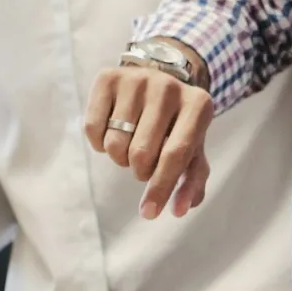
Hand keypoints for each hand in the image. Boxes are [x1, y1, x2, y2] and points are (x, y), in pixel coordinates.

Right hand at [84, 62, 213, 218]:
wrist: (159, 77)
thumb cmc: (177, 124)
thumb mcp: (193, 149)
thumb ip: (191, 181)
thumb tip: (179, 210)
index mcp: (198, 105)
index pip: (175, 155)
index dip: (161, 187)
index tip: (148, 213)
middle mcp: (168, 87)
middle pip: (141, 153)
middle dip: (139, 171)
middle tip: (144, 164)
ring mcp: (137, 78)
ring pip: (114, 144)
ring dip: (120, 158)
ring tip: (130, 144)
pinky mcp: (108, 77)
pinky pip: (93, 129)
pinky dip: (99, 143)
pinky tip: (113, 131)